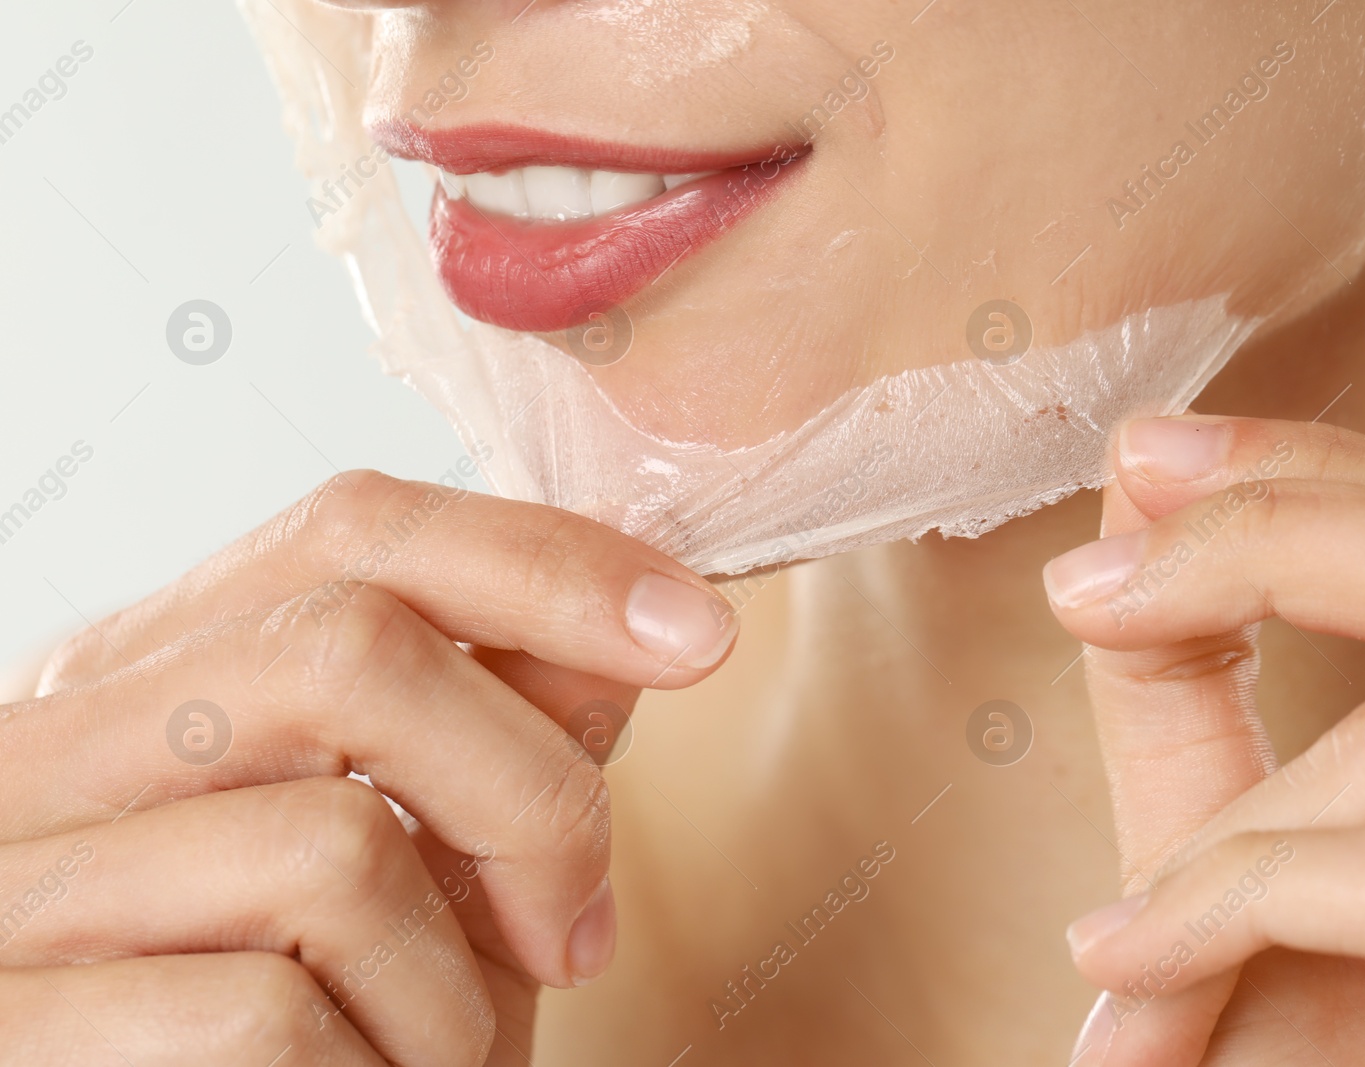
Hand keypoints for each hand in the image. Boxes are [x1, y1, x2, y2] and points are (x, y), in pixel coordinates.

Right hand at [0, 471, 737, 1064]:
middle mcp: (46, 750)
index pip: (349, 530)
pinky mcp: (15, 1028)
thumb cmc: (308, 1030)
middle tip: (575, 928)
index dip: (544, 562)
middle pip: (349, 650)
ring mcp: (15, 888)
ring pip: (331, 844)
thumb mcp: (417, 866)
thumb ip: (494, 737)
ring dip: (454, 984)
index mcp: (140, 677)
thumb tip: (632, 622)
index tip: (693, 631)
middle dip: (531, 791)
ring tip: (443, 1051)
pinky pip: (268, 1015)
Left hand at [1044, 415, 1364, 1064]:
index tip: (1148, 455)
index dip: (1322, 468)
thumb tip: (1124, 535)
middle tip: (1109, 540)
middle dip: (1284, 517)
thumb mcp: (1239, 892)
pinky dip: (1235, 898)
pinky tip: (1131, 970)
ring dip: (1217, 836)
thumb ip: (1196, 726)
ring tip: (1115, 947)